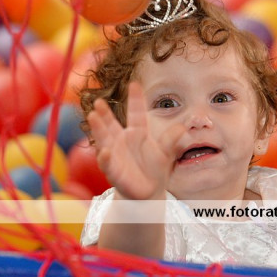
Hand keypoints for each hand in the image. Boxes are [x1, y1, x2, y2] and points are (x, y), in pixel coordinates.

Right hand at [86, 82, 183, 199]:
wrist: (147, 192)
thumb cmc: (155, 169)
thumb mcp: (166, 152)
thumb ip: (172, 139)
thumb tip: (183, 127)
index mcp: (138, 132)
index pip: (136, 113)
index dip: (135, 99)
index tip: (134, 84)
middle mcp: (122, 140)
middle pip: (111, 124)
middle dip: (104, 113)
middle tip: (99, 101)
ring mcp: (115, 154)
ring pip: (104, 139)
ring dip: (98, 128)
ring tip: (93, 115)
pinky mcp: (113, 171)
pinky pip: (107, 163)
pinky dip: (105, 158)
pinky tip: (104, 151)